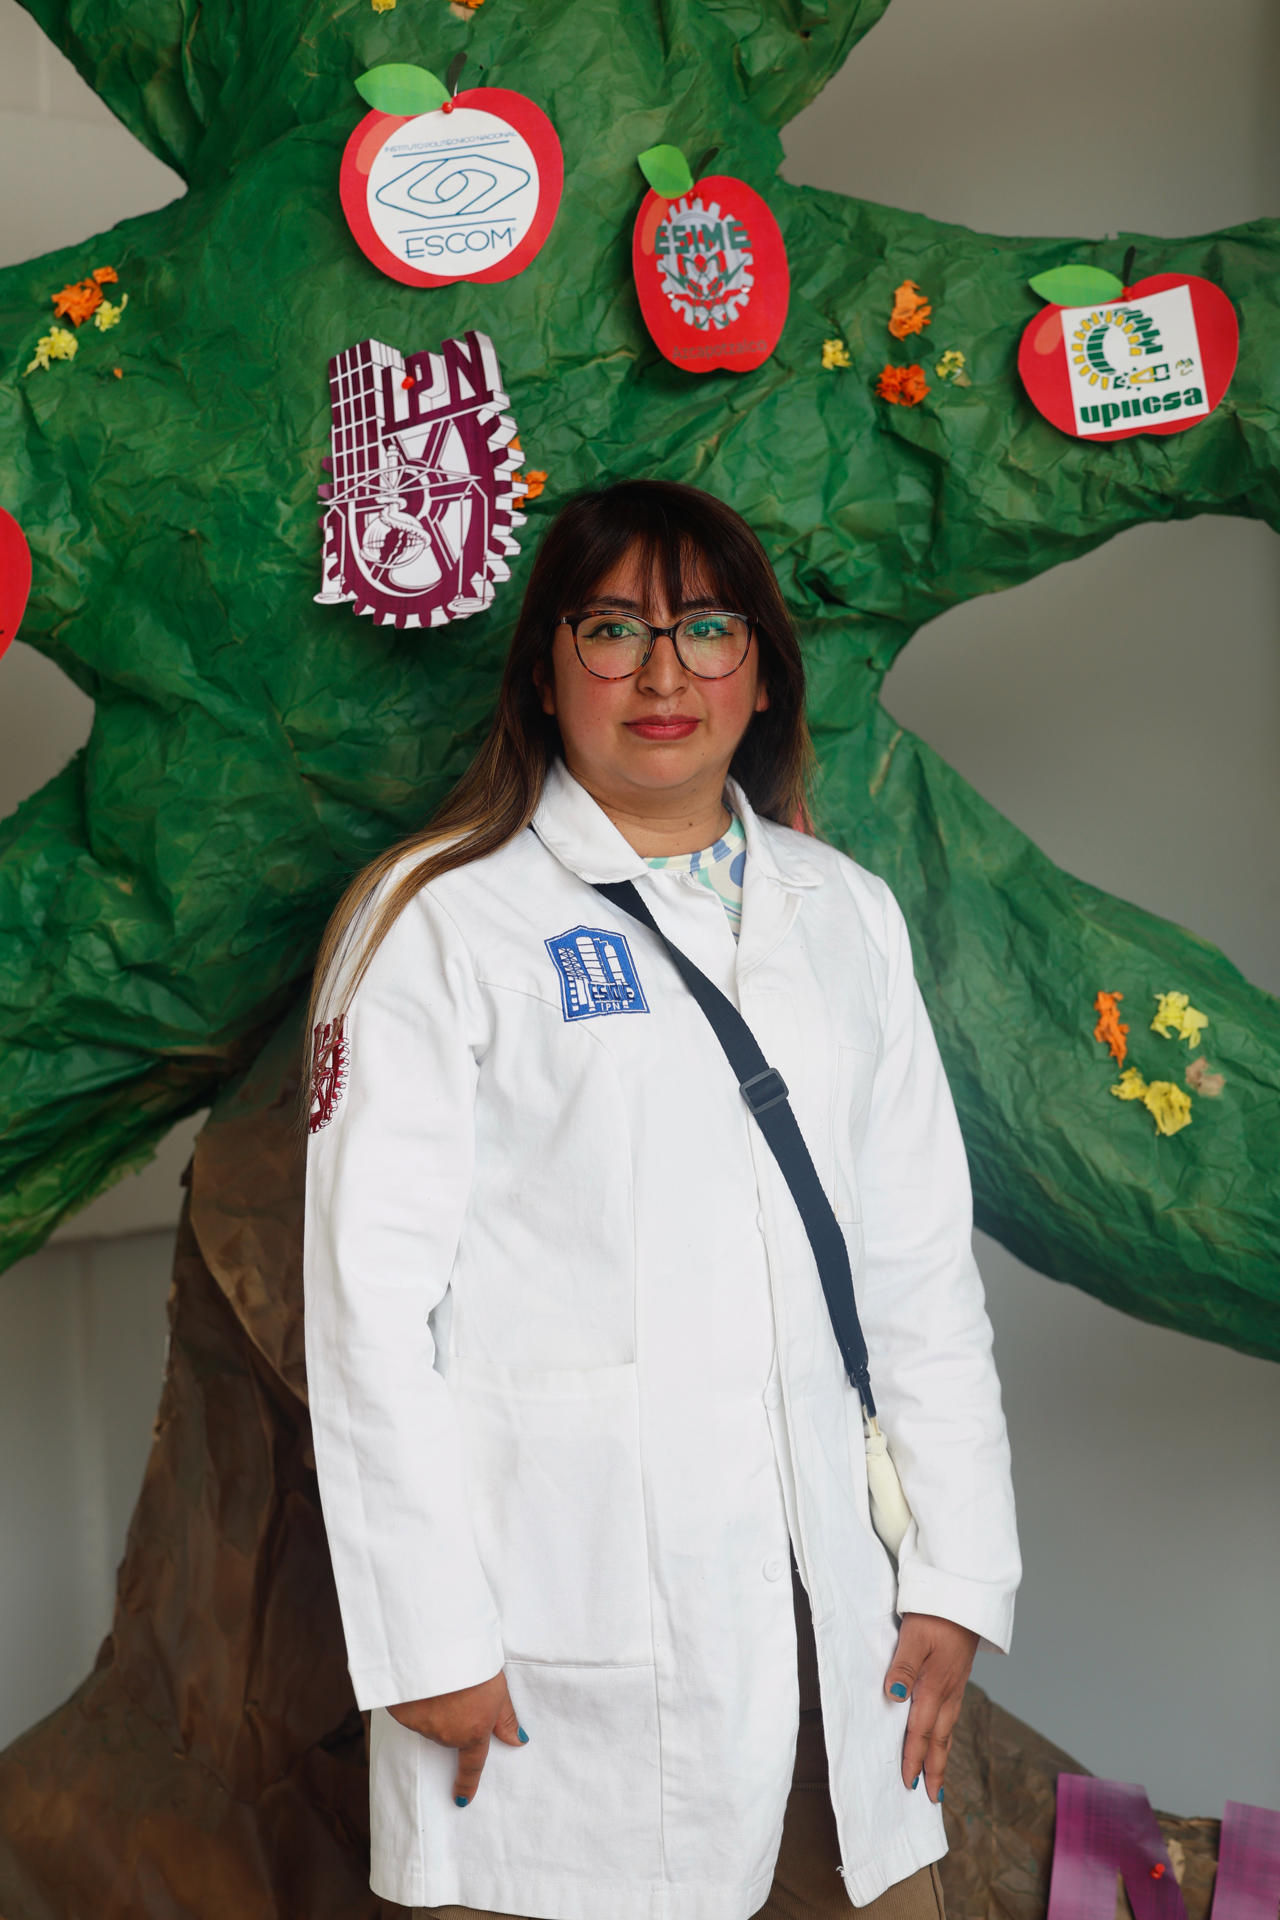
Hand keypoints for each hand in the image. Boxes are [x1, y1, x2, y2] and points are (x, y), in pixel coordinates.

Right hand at [386, 1667, 527, 1805]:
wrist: (438, 1647)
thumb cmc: (473, 1665)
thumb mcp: (498, 1689)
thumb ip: (505, 1719)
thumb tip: (518, 1741)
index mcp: (474, 1732)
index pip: (472, 1766)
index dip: (467, 1785)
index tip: (462, 1800)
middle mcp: (448, 1735)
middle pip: (450, 1734)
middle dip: (453, 1718)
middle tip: (457, 1691)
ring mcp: (423, 1726)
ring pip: (430, 1722)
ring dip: (435, 1708)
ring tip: (440, 1680)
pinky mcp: (402, 1714)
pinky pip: (410, 1712)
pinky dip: (415, 1701)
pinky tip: (421, 1682)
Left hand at [883, 1611, 977, 1802]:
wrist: (966, 1596)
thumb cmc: (935, 1614)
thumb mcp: (914, 1637)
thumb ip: (903, 1667)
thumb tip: (894, 1696)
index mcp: (935, 1686)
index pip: (920, 1731)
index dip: (913, 1757)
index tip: (908, 1783)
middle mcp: (949, 1691)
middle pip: (940, 1738)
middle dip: (935, 1768)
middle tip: (931, 1797)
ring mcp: (957, 1685)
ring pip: (948, 1728)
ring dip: (942, 1755)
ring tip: (939, 1777)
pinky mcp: (959, 1676)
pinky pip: (952, 1715)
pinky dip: (947, 1734)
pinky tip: (944, 1736)